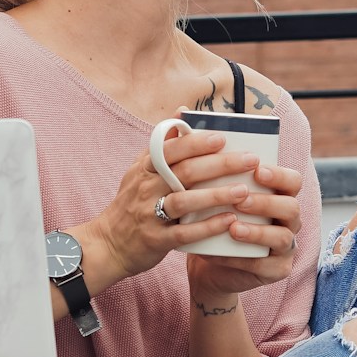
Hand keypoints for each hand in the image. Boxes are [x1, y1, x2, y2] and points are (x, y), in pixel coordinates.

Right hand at [80, 129, 268, 289]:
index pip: (170, 149)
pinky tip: (229, 221)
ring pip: (185, 201)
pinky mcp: (156, 240)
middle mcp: (146, 189)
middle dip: (219, 164)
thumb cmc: (132, 204)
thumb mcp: (140, 171)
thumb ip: (162, 145)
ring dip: (216, 195)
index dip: (196, 143)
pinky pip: (184, 232)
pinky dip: (208, 226)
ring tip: (243, 190)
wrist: (108, 245)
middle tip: (249, 160)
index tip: (222, 138)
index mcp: (144, 169)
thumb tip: (182, 112)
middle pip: (184, 172)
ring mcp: (150, 215)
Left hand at [186, 157, 304, 308]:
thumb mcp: (214, 197)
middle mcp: (288, 220)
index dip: (279, 175)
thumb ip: (214, 172)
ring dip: (257, 232)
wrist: (208, 265)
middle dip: (266, 202)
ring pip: (283, 237)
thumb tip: (185, 127)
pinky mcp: (277, 270)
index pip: (292, 181)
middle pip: (292, 207)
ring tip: (233, 228)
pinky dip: (240, 259)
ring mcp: (285, 247)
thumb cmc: (213, 222)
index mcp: (279, 196)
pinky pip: (264, 265)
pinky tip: (218, 253)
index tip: (256, 169)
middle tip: (240, 200)